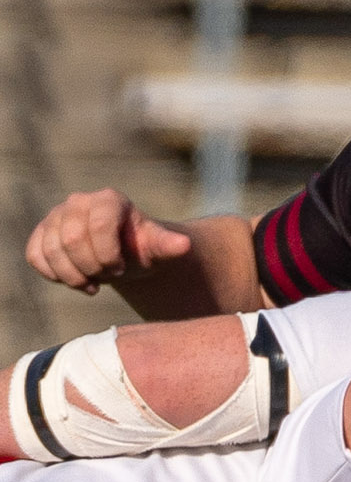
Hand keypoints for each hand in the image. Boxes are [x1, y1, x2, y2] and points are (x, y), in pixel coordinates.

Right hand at [25, 189, 191, 293]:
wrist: (126, 255)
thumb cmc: (142, 248)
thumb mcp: (158, 248)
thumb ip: (168, 245)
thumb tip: (183, 245)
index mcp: (109, 200)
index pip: (99, 226)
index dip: (108, 255)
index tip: (121, 269)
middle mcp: (78, 202)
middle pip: (72, 240)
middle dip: (92, 267)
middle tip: (108, 275)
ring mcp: (56, 216)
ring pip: (51, 251)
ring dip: (73, 275)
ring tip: (94, 281)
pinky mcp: (41, 233)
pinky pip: (35, 256)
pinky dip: (54, 275)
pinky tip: (76, 279)